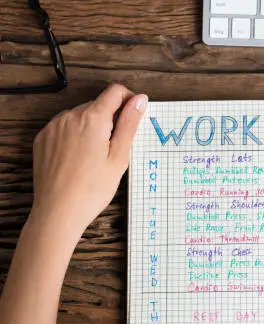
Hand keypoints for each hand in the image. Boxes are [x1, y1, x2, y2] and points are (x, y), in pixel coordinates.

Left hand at [30, 84, 146, 235]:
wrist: (59, 212)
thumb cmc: (92, 189)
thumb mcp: (119, 156)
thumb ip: (130, 124)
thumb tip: (139, 99)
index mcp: (92, 119)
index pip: (115, 92)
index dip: (129, 100)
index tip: (134, 115)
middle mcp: (69, 116)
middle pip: (98, 105)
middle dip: (111, 119)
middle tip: (116, 148)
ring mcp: (53, 127)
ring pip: (81, 116)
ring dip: (92, 128)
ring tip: (96, 157)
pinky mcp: (43, 139)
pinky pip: (64, 128)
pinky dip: (75, 136)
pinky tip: (80, 159)